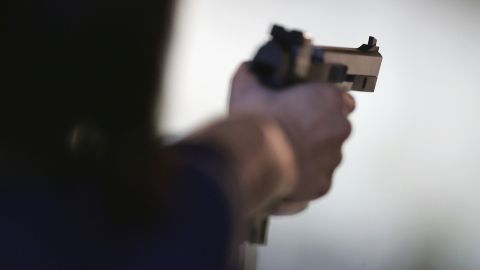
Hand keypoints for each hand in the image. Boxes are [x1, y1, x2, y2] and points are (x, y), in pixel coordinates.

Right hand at [229, 63, 354, 211]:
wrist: (252, 160)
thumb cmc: (257, 124)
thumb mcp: (246, 88)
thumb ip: (251, 74)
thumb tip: (247, 70)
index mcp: (327, 100)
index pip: (340, 98)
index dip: (323, 103)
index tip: (309, 107)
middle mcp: (337, 128)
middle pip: (334, 128)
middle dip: (315, 129)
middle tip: (290, 130)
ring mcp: (332, 158)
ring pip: (327, 155)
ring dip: (311, 153)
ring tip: (285, 152)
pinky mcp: (322, 184)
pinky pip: (317, 179)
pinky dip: (305, 176)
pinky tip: (286, 170)